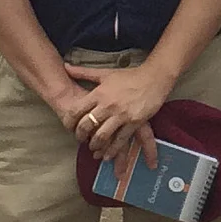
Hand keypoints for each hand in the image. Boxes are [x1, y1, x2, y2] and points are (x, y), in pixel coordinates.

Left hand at [61, 61, 173, 175]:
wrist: (154, 78)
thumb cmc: (129, 76)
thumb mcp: (105, 73)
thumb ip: (84, 72)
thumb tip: (66, 67)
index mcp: (99, 93)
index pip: (76, 111)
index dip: (69, 122)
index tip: (68, 127)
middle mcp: (108, 105)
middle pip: (87, 125)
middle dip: (80, 136)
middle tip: (80, 139)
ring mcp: (121, 115)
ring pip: (102, 136)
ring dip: (95, 145)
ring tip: (93, 148)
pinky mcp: (134, 122)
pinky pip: (120, 140)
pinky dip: (112, 150)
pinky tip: (108, 155)